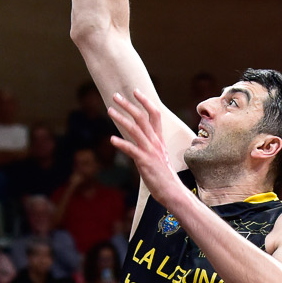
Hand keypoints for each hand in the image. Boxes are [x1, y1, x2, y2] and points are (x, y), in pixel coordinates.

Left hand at [107, 88, 188, 205]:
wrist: (172, 191)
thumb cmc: (163, 176)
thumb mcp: (157, 157)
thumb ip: (148, 146)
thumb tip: (137, 140)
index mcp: (158, 139)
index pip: (154, 114)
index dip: (145, 101)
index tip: (135, 91)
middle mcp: (155, 142)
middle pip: (141, 117)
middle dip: (128, 105)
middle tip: (115, 96)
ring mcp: (150, 151)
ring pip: (135, 129)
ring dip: (121, 118)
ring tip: (109, 110)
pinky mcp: (145, 162)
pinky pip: (131, 149)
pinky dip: (121, 143)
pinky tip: (112, 139)